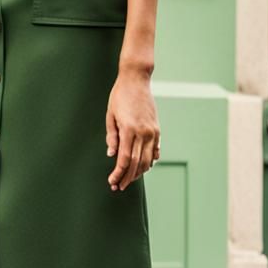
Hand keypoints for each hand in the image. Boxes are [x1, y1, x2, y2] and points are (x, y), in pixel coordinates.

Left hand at [105, 69, 159, 190]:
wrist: (136, 80)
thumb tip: (112, 154)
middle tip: (119, 186)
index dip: (118, 173)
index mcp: (128, 130)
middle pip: (137, 163)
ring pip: (147, 159)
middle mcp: (143, 132)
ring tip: (130, 179)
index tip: (112, 181)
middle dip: (127, 177)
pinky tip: (144, 168)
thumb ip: (112, 136)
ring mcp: (152, 131)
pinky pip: (155, 150)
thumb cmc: (119, 96)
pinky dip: (150, 161)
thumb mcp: (110, 115)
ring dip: (139, 172)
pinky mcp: (157, 129)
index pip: (124, 159)